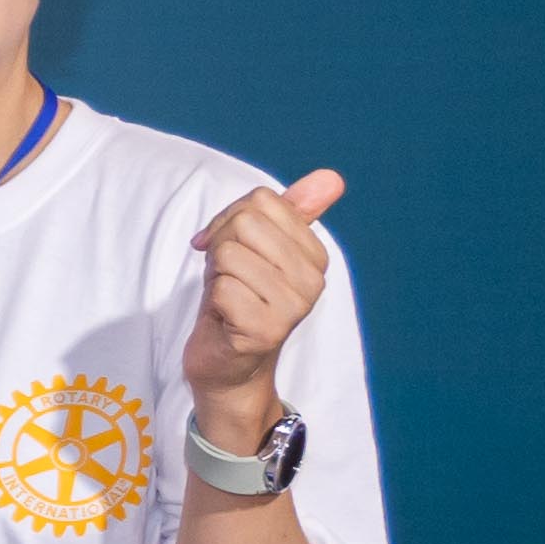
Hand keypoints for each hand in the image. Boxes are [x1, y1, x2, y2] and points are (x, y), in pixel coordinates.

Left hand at [186, 166, 345, 437]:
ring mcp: (292, 307)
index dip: (229, 220)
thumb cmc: (237, 301)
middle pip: (244, 224)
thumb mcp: (259, 248)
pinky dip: (213, 300)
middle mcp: (312, 280)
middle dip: (219, 245)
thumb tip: (331, 177)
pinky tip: (225, 317)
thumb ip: (292, 210)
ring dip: (215, 274)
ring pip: (229, 254)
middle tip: (224, 274)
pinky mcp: (266, 330)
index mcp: (315, 256)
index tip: (226, 246)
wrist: (227, 365)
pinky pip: (222, 287)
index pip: (261, 201)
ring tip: (227, 296)